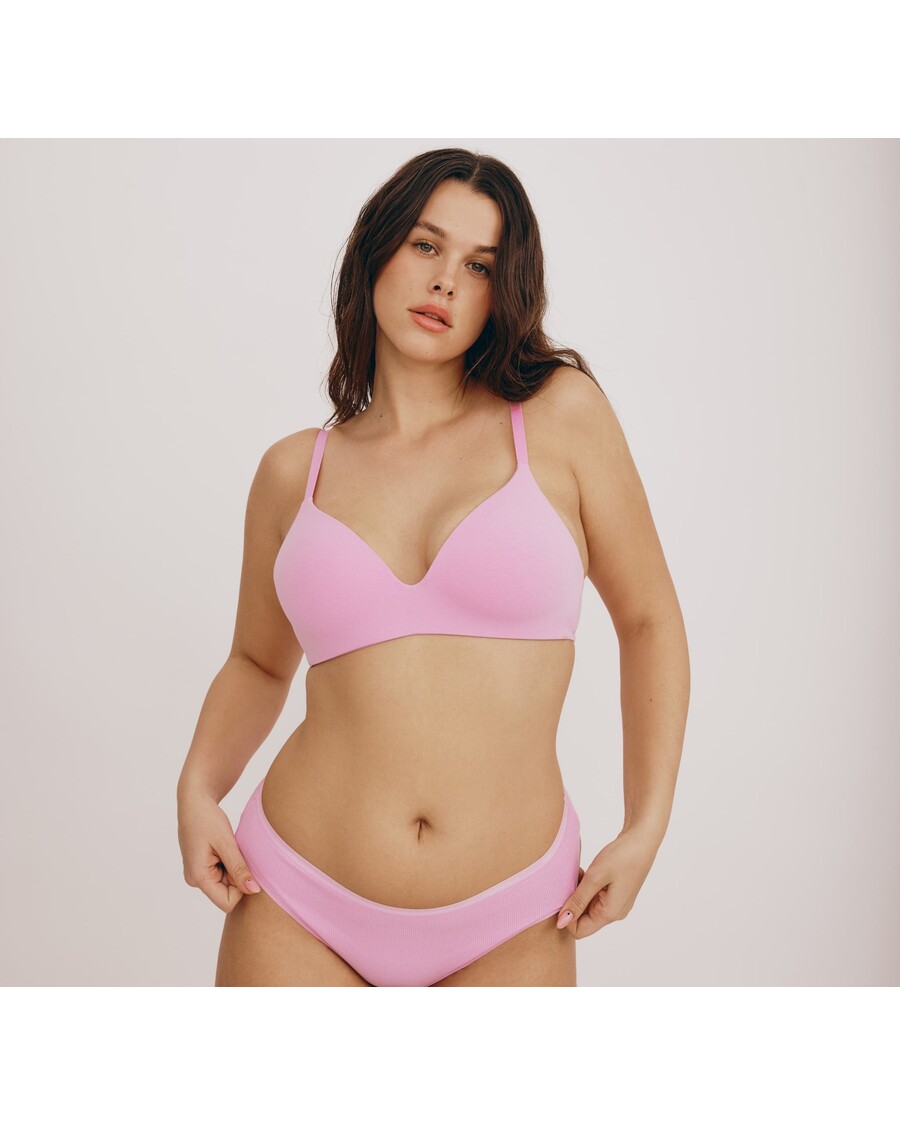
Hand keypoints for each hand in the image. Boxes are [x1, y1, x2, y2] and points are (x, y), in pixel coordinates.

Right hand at [177, 789, 261, 911]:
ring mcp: (197, 874)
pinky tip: (225, 847)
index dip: (241, 888)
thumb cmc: (207, 818)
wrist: (194, 801)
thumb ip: (239, 869)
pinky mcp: (201, 867)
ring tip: (229, 847)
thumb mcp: (226, 843)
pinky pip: (222, 874)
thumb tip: (254, 891)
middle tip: (236, 851)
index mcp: (198, 877)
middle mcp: (195, 880)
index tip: (243, 863)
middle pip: (227, 893)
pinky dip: (229, 863)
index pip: (227, 902)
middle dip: (237, 875)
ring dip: (234, 867)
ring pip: (226, 883)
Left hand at [556, 826, 660, 938]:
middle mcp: (614, 913)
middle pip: (583, 919)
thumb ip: (578, 900)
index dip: (566, 916)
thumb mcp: (595, 877)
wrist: (643, 838)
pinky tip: (588, 872)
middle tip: (573, 880)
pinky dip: (587, 887)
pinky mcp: (617, 893)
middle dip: (573, 901)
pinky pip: (595, 897)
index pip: (578, 931)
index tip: (565, 892)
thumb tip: (561, 923)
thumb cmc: (622, 856)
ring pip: (588, 907)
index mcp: (610, 913)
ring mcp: (617, 903)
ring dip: (580, 892)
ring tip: (582, 873)